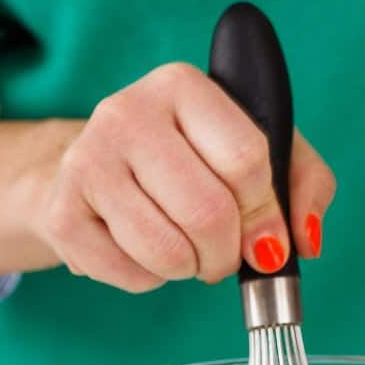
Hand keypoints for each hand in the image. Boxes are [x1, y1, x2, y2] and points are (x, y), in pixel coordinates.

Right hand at [38, 63, 336, 291]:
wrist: (96, 169)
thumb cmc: (191, 160)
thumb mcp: (258, 149)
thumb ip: (303, 183)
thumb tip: (303, 239)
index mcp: (182, 85)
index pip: (247, 160)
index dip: (265, 212)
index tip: (265, 232)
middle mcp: (127, 112)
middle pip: (210, 213)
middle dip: (228, 253)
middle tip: (223, 252)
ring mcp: (86, 161)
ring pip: (170, 252)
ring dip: (191, 270)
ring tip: (185, 250)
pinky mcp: (62, 214)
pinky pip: (133, 275)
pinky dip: (151, 279)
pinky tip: (142, 250)